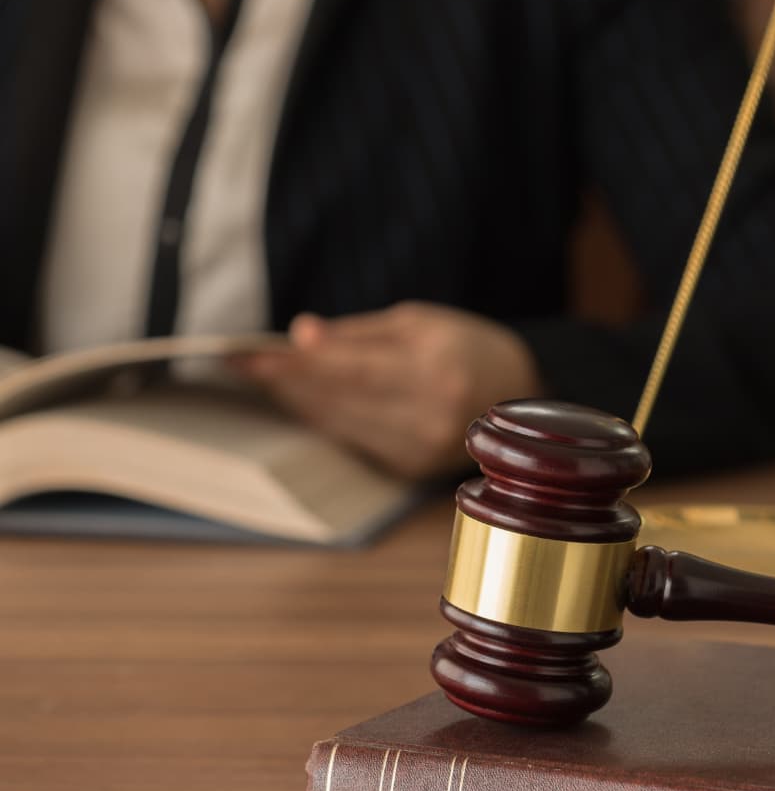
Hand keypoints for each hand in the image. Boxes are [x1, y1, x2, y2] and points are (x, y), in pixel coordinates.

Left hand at [233, 302, 541, 478]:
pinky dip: (323, 419)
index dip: (294, 363)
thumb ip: (358, 333)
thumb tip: (301, 335)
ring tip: (262, 376)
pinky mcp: (410, 469)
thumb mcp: (418, 322)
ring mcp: (420, 449)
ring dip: (296, 400)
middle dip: (284, 380)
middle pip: (336, 400)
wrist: (519, 394)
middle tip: (241, 363)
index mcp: (434, 370)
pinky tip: (300, 400)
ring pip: (338, 425)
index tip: (248, 354)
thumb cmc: (466, 346)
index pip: (347, 368)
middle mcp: (428, 417)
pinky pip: (352, 441)